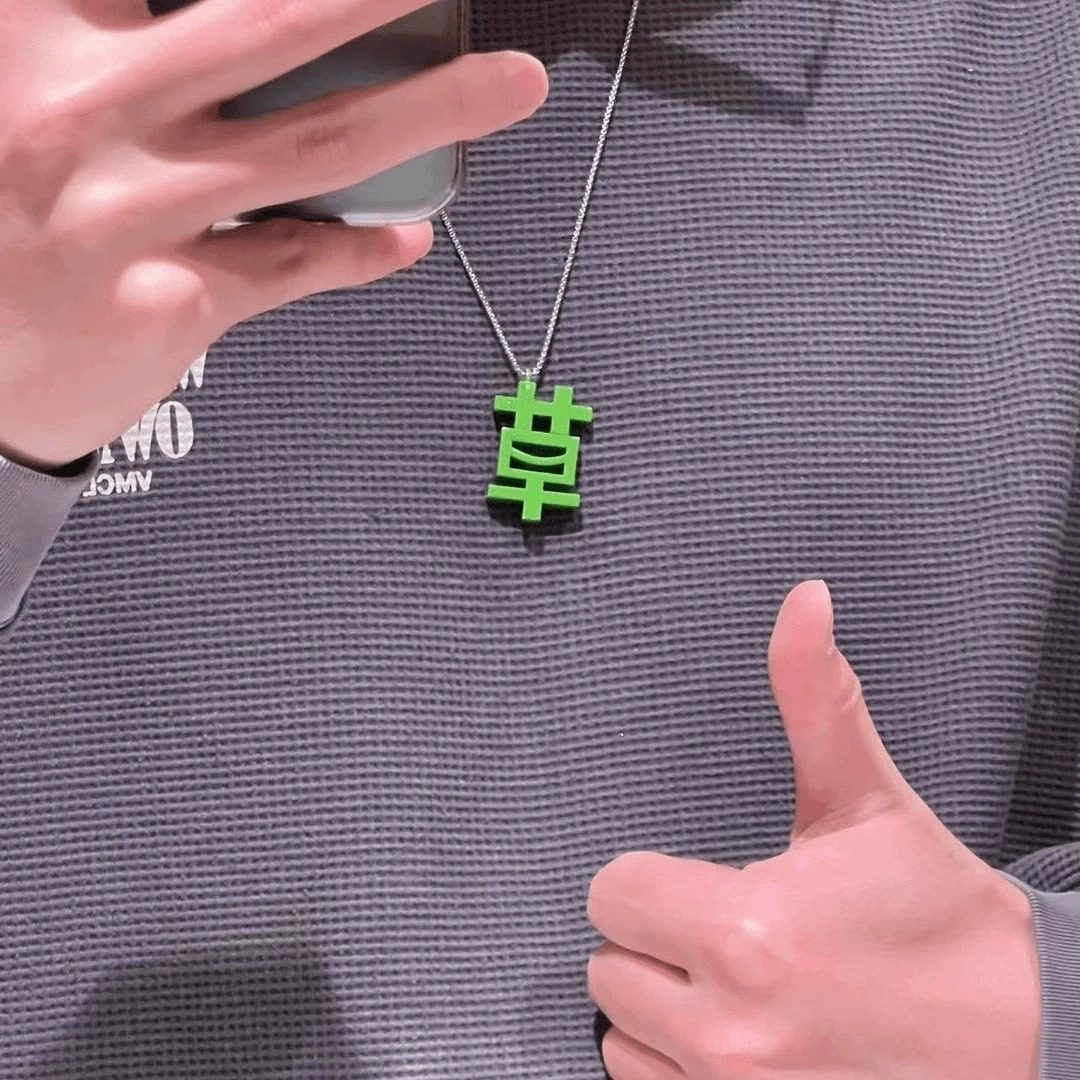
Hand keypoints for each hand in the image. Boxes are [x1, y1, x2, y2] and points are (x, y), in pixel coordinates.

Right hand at [0, 0, 546, 469]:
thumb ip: (63, 30)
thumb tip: (143, 9)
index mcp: (22, 31)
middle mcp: (82, 112)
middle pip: (272, 21)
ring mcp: (133, 215)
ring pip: (317, 145)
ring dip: (433, 108)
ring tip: (511, 82)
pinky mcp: (168, 305)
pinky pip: (293, 265)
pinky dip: (361, 251)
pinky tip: (409, 237)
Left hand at [587, 580, 1040, 1079]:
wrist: (1022, 1032)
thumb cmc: (935, 914)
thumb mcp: (867, 798)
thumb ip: (815, 695)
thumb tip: (805, 599)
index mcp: (745, 929)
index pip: (610, 892)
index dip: (649, 876)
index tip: (697, 878)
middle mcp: (729, 1027)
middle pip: (608, 962)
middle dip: (654, 936)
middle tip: (725, 926)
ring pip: (622, 1032)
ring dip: (662, 1002)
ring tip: (737, 980)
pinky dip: (676, 1064)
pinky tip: (739, 1029)